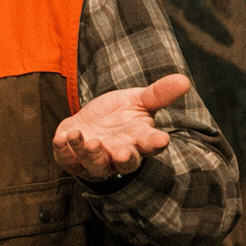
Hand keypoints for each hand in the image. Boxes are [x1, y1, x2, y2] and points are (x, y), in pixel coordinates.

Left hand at [51, 73, 190, 179]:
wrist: (91, 121)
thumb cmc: (120, 113)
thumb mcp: (139, 100)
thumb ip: (159, 93)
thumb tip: (185, 80)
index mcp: (139, 139)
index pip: (151, 145)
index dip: (156, 143)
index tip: (161, 140)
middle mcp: (119, 153)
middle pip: (126, 164)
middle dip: (122, 159)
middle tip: (120, 152)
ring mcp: (96, 159)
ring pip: (95, 165)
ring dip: (90, 153)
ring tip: (85, 138)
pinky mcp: (72, 159)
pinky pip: (68, 160)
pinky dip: (64, 151)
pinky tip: (60, 138)